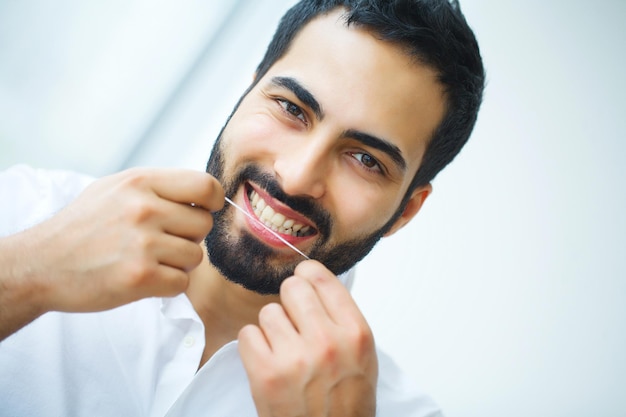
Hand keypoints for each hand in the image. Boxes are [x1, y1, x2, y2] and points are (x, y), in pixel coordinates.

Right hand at [5, 167, 223, 313]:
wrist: (41, 265)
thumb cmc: (83, 226)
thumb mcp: (116, 189)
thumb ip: (159, 187)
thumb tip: (205, 195)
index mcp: (141, 182)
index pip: (206, 186)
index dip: (211, 201)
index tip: (201, 211)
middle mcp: (144, 208)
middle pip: (204, 225)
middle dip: (188, 237)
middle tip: (160, 242)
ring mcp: (143, 243)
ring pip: (195, 256)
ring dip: (177, 263)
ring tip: (146, 259)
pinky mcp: (141, 276)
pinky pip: (182, 282)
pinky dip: (167, 285)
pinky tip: (143, 278)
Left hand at [238, 260, 377, 416]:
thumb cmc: (346, 403)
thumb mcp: (362, 356)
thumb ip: (341, 318)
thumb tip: (313, 283)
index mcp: (356, 333)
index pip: (322, 279)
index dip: (307, 275)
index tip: (302, 278)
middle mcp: (327, 341)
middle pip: (292, 287)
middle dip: (290, 301)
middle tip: (293, 321)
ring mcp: (295, 358)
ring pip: (268, 312)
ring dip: (272, 328)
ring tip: (284, 350)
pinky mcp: (266, 374)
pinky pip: (248, 334)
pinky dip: (254, 347)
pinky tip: (268, 362)